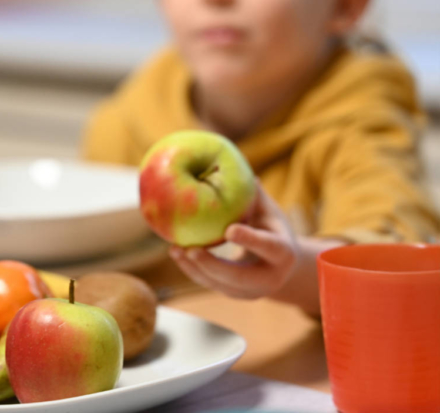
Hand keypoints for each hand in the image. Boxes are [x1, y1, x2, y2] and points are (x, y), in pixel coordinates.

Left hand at [169, 183, 298, 299]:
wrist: (281, 263)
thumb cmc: (271, 225)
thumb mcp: (267, 209)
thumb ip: (252, 192)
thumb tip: (232, 164)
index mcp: (284, 253)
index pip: (268, 247)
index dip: (250, 239)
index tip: (229, 230)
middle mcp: (270, 278)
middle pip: (240, 278)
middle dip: (213, 266)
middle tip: (191, 250)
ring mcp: (251, 291)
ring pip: (221, 285)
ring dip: (195, 269)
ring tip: (175, 250)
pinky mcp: (234, 294)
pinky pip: (211, 284)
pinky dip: (192, 270)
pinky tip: (175, 253)